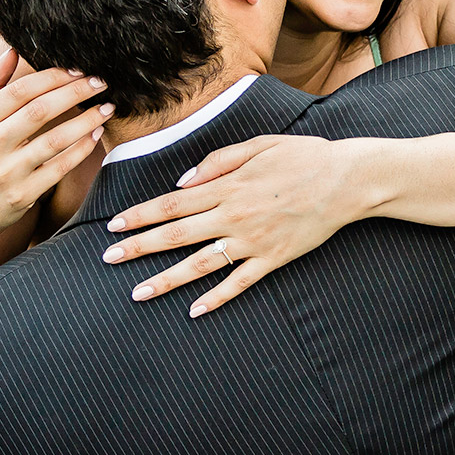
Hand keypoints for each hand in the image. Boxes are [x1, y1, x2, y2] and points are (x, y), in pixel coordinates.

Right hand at [0, 48, 112, 247]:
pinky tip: (95, 136)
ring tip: (107, 108)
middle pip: (40, 111)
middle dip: (75, 92)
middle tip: (101, 82)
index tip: (78, 68)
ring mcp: (7, 173)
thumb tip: (12, 47)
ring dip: (86, 121)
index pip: (19, 91)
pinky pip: (60, 168)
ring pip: (55, 140)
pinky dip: (81, 150)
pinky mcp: (22, 196)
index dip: (52, 76)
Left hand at [101, 136, 367, 316]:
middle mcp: (233, 216)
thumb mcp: (258, 145)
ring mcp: (253, 241)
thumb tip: (182, 181)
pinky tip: (194, 310)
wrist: (347, 180)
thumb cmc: (303, 156)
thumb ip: (217, 161)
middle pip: (176, 235)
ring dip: (166, 279)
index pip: (172, 203)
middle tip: (108, 260)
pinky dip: (216, 298)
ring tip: (137, 292)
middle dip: (139, 247)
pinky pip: (239, 283)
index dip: (140, 215)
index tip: (113, 225)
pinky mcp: (273, 258)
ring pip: (200, 264)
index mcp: (227, 186)